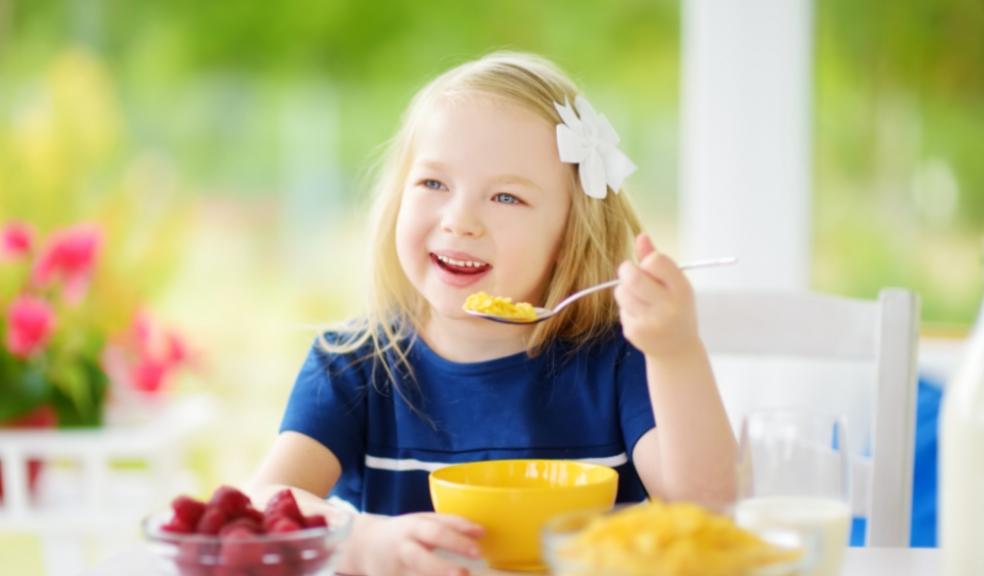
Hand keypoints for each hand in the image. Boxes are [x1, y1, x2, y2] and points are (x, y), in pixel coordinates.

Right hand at [362, 512, 483, 575]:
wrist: (366, 545)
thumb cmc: (405, 532)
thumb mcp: (423, 521)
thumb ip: (451, 524)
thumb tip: (482, 532)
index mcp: (413, 528)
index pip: (436, 532)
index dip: (457, 541)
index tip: (478, 551)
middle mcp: (403, 549)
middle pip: (421, 559)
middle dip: (442, 568)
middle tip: (464, 575)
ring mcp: (395, 570)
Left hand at [614, 233, 700, 357]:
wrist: (677, 350)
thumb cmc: (676, 308)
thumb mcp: (675, 284)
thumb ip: (657, 260)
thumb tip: (641, 235)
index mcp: (681, 289)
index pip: (655, 261)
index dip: (648, 261)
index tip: (651, 269)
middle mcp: (667, 306)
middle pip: (632, 276)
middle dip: (627, 270)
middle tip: (631, 274)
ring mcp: (650, 322)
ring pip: (621, 291)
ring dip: (625, 290)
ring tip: (639, 299)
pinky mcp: (634, 332)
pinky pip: (620, 309)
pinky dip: (627, 309)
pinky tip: (640, 317)